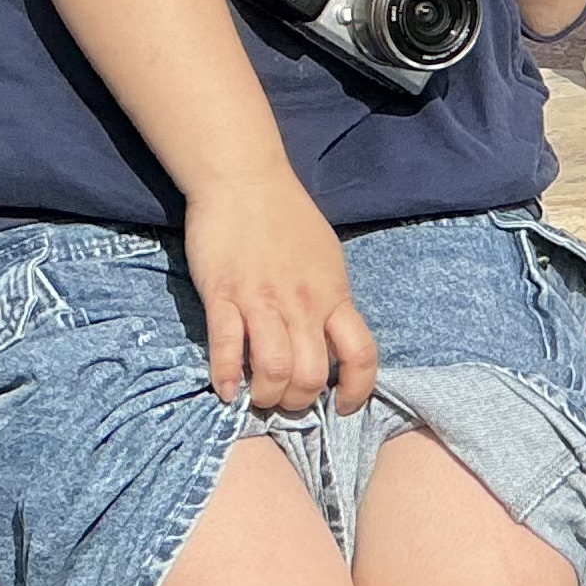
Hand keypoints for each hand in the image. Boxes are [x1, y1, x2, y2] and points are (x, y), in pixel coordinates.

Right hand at [186, 170, 376, 413]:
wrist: (245, 179)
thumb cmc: (287, 217)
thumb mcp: (326, 259)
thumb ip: (329, 299)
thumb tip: (331, 337)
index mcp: (334, 294)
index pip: (361, 355)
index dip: (356, 390)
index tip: (342, 406)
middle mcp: (303, 303)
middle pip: (311, 375)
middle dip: (299, 402)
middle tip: (287, 400)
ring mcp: (262, 300)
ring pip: (274, 370)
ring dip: (266, 396)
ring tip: (258, 397)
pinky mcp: (223, 295)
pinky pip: (227, 348)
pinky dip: (227, 378)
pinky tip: (227, 389)